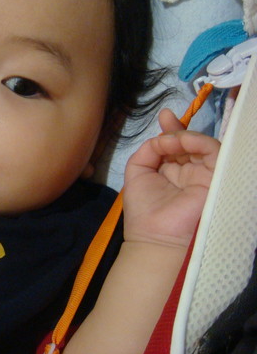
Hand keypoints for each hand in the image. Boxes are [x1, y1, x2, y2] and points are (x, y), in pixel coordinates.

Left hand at [123, 109, 220, 247]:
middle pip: (189, 142)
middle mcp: (190, 171)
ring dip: (185, 136)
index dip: (171, 129)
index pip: (176, 144)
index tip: (165, 116)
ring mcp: (203, 175)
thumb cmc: (144, 209)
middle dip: (177, 129)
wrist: (155, 236)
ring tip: (171, 139)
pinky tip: (183, 142)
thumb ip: (147, 150)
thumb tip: (160, 136)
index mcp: (172, 169)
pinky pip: (214, 153)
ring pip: (202, 145)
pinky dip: (200, 142)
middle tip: (166, 121)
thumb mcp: (137, 172)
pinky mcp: (216, 179)